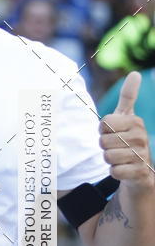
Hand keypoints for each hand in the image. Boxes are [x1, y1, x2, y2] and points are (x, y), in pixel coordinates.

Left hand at [99, 71, 153, 192]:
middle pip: (103, 141)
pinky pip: (115, 171)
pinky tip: (124, 169)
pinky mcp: (140, 172)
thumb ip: (128, 96)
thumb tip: (136, 73)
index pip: (104, 123)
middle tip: (116, 147)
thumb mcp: (126, 117)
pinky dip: (115, 172)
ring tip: (120, 158)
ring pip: (107, 156)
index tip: (112, 132)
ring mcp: (142, 155)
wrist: (139, 170)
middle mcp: (141, 136)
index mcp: (135, 121)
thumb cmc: (127, 140)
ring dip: (109, 160)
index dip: (103, 130)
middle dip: (105, 146)